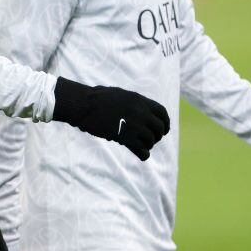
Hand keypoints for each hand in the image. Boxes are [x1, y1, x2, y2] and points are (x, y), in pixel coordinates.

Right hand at [52, 77, 169, 159]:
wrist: (84, 105)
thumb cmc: (97, 98)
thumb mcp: (121, 95)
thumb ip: (134, 104)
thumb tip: (142, 112)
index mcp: (140, 100)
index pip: (162, 113)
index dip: (165, 123)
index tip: (164, 130)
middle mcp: (140, 112)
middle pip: (159, 128)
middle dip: (157, 136)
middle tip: (152, 140)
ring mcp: (133, 125)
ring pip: (151, 140)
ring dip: (148, 145)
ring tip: (142, 146)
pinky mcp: (124, 137)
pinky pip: (141, 150)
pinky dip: (144, 154)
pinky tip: (142, 155)